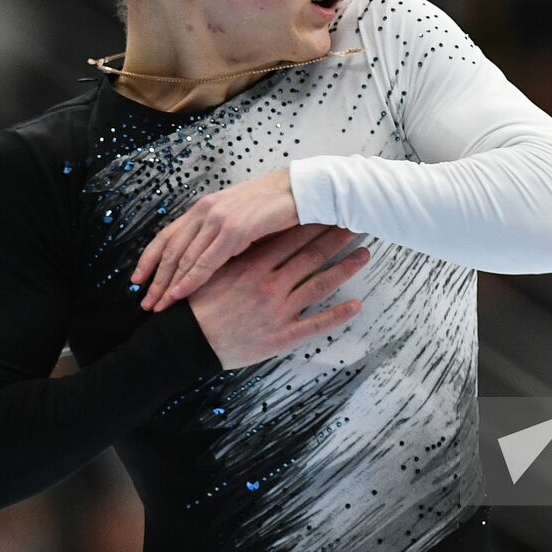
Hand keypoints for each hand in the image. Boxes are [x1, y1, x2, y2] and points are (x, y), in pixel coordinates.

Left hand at [135, 169, 299, 310]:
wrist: (304, 190)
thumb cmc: (277, 207)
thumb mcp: (241, 219)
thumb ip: (222, 236)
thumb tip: (210, 261)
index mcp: (205, 207)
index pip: (168, 235)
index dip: (150, 259)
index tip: (138, 280)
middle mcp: (206, 210)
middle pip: (170, 249)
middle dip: (155, 278)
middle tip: (145, 302)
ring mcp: (218, 219)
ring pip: (183, 257)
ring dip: (167, 284)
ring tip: (157, 305)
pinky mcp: (234, 229)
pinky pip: (204, 261)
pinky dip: (188, 280)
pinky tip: (179, 295)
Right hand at [186, 223, 368, 368]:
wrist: (185, 342)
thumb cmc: (196, 304)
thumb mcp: (211, 268)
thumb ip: (234, 252)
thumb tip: (249, 232)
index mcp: (252, 265)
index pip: (290, 237)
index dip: (314, 222)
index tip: (331, 209)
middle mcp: (270, 284)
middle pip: (310, 254)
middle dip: (335, 237)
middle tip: (355, 222)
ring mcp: (278, 310)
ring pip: (319, 284)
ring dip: (345, 268)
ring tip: (365, 254)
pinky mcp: (281, 336)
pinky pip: (315, 324)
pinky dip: (338, 315)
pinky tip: (357, 305)